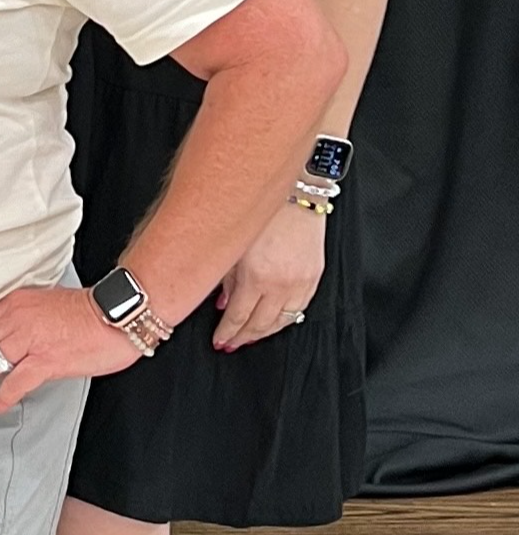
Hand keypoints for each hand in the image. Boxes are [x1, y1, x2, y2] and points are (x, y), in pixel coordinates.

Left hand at [0, 285, 142, 413]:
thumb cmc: (82, 312)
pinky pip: (18, 381)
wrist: (115, 312)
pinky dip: (3, 396)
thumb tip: (1, 341)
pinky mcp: (47, 359)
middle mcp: (16, 319)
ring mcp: (30, 339)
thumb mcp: (39, 305)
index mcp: (13, 305)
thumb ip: (17, 321)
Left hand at [213, 201, 325, 351]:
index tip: (219, 340)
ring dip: (264, 332)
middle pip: (260, 325)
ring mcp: (300, 282)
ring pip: (282, 322)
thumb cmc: (262, 209)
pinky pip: (300, 309)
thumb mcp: (232, 240)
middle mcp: (281, 283)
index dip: (227, 333)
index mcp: (256, 275)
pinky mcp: (314, 277)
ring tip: (249, 337)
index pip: (239, 317)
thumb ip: (225, 276)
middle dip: (243, 338)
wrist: (296, 190)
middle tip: (231, 344)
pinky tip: (274, 321)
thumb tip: (222, 302)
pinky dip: (285, 319)